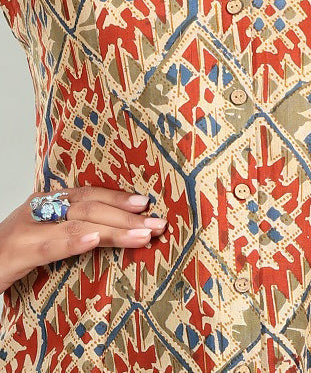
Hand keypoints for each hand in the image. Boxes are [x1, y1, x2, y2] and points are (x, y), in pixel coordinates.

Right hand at [0, 185, 167, 294]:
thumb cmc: (10, 255)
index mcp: (47, 203)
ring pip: (78, 222)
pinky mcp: (17, 251)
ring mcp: (27, 228)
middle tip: (157, 223)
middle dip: (126, 215)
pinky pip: (51, 244)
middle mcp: (39, 209)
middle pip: (89, 206)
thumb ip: (70, 229)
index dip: (118, 197)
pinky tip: (95, 239)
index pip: (89, 194)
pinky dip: (75, 240)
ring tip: (141, 235)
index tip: (145, 203)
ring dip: (114, 229)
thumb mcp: (43, 237)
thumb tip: (110, 232)